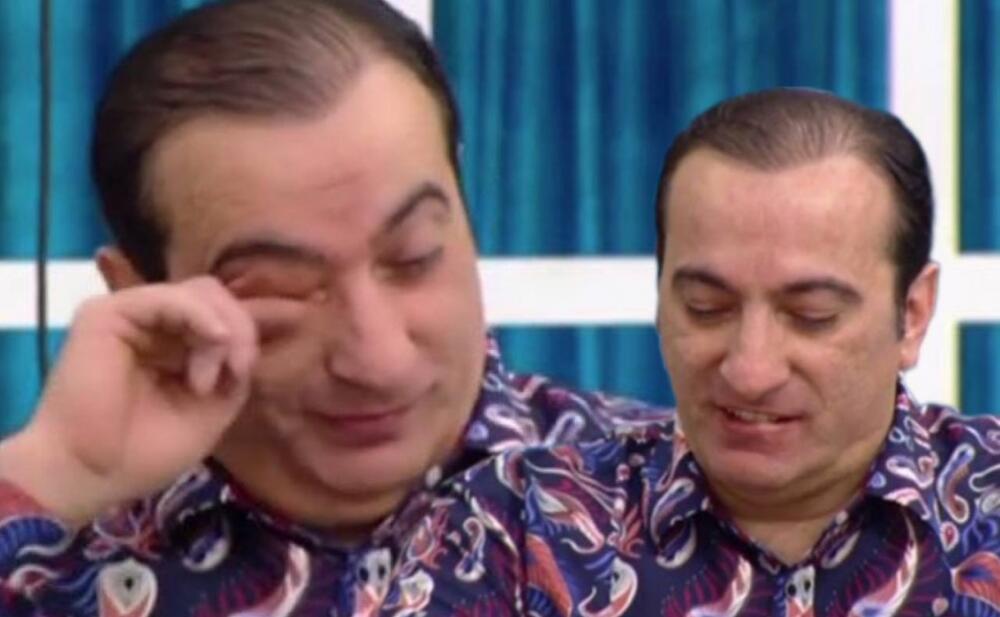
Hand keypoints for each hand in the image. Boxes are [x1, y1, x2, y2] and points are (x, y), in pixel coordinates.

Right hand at [0, 277, 257, 525]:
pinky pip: (169, 296)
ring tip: (205, 380)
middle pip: (214, 296)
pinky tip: (213, 342)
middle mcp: (153, 323)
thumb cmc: (143, 452)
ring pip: (199, 292)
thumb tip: (244, 338)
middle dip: (239, 330)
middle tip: (236, 372)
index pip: (222, 314)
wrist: (89, 475)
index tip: (243, 375)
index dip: (245, 336)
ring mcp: (131, 314)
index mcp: (175, 344)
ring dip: (221, 331)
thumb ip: (233, 370)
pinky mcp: (107, 313)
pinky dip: (201, 316)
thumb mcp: (210, 410)